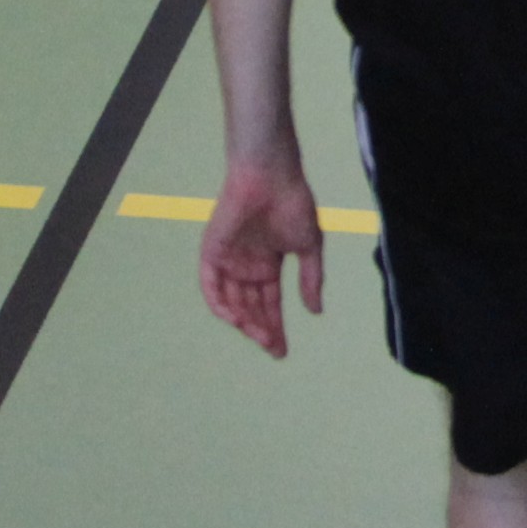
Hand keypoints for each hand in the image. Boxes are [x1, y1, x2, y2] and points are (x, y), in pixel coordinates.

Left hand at [199, 158, 325, 357]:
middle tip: (273, 348)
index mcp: (267, 264)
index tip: (281, 352)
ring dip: (244, 322)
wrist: (270, 175)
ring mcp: (229, 260)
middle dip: (261, 330)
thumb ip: (311, 278)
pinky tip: (237, 319)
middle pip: (251, 308)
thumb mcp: (309, 246)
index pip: (269, 304)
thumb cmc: (292, 203)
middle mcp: (246, 266)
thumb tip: (315, 312)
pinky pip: (211, 287)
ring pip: (232, 302)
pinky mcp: (212, 251)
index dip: (275, 328)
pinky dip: (221, 305)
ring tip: (260, 336)